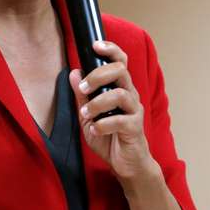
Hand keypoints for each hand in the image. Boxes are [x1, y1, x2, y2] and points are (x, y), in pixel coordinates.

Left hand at [69, 41, 159, 184]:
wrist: (125, 164)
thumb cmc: (109, 137)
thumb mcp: (88, 116)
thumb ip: (82, 95)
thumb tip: (73, 73)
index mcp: (120, 88)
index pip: (120, 61)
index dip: (111, 49)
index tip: (95, 45)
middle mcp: (130, 95)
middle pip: (121, 71)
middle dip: (98, 75)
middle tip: (84, 87)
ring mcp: (134, 111)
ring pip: (120, 94)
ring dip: (98, 102)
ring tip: (86, 113)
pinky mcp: (135, 128)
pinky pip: (121, 120)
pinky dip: (103, 124)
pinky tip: (95, 130)